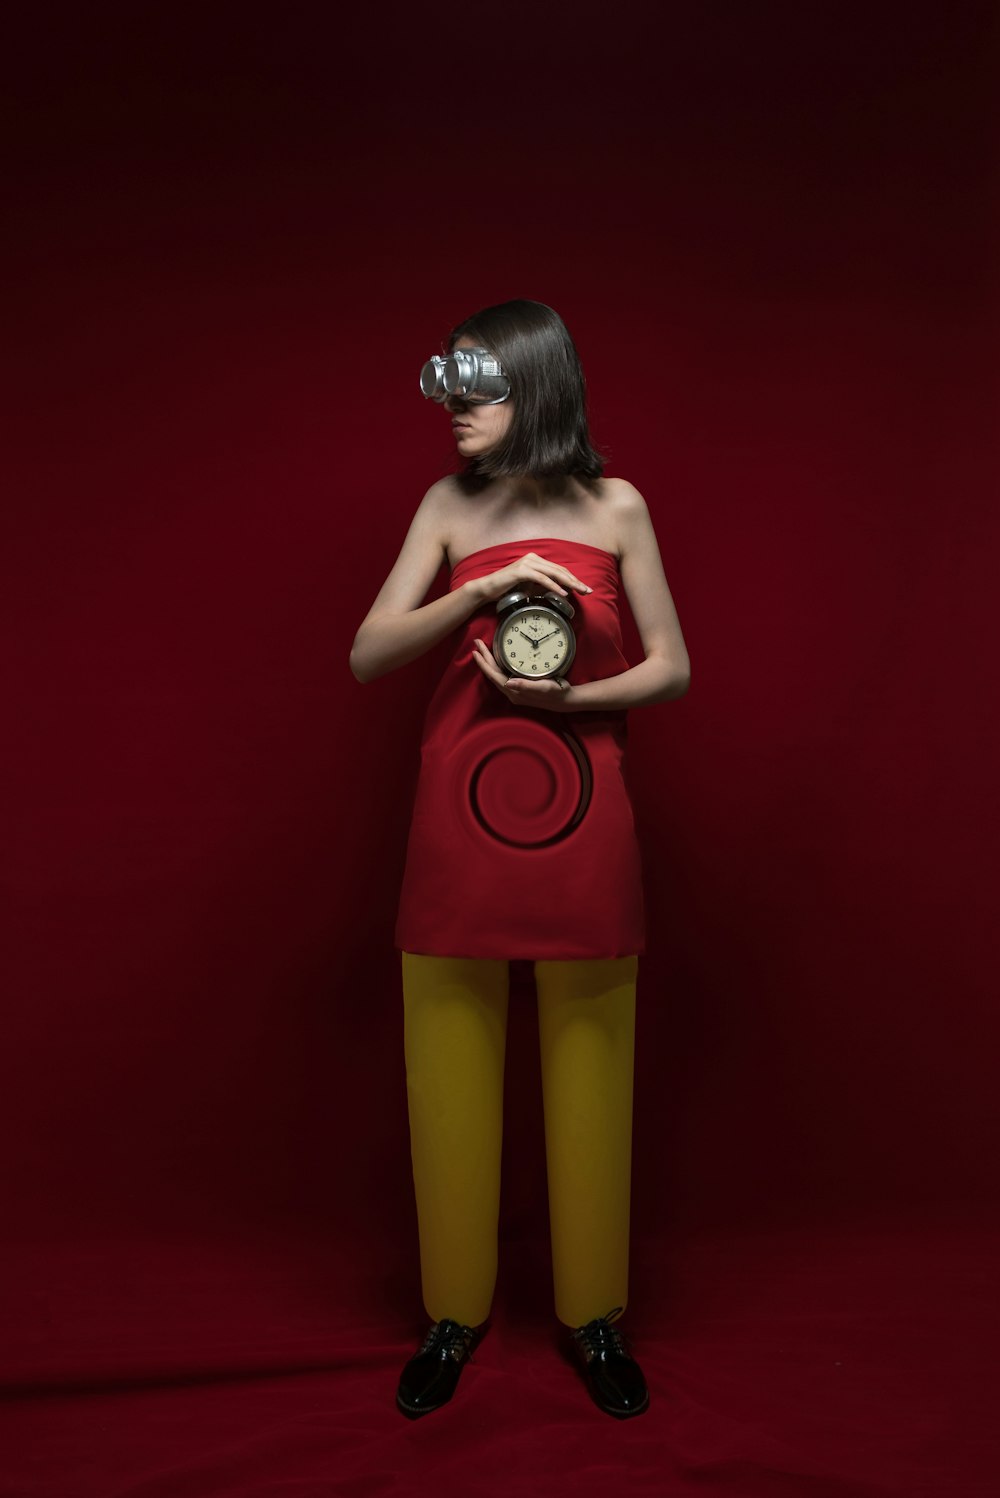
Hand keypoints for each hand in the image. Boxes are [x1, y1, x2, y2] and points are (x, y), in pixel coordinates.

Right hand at [470, 552, 592, 606]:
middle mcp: (533, 558)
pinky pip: (542, 579)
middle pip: (560, 570)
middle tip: (588, 590)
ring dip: (569, 583)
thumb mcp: (529, 587)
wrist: (488, 589)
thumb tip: (561, 590)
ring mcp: (527, 563)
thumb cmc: (507, 589)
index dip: (573, 579)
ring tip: (580, 591)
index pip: (559, 570)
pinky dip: (554, 586)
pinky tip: (563, 593)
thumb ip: (543, 586)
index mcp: (536, 560)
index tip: (584, 588)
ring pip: (554, 573)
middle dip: (576, 581)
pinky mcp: (521, 571)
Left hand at [472, 639, 574, 711]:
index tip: (476, 651)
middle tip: (477, 644)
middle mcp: (512, 691)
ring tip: (483, 649)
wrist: (564, 700)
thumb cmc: (556, 693)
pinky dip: (498, 665)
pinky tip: (497, 658)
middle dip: (484, 659)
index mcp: (514, 692)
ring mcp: (515, 689)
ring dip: (489, 661)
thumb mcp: (543, 688)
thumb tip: (508, 683)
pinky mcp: (520, 686)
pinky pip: (503, 674)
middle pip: (493, 673)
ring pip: (497, 673)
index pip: (494, 676)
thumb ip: (526, 686)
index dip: (484, 664)